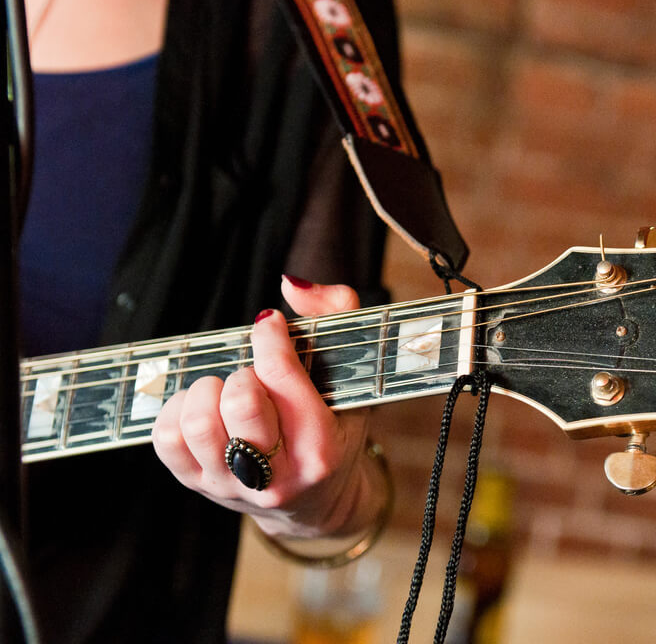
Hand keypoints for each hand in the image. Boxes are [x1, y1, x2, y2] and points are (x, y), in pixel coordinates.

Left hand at [152, 278, 382, 538]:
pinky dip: (178, 409)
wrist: (316, 504)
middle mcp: (279, 476)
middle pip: (239, 403)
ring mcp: (234, 485)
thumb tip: (292, 284)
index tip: (269, 324)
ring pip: (197, 424)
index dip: (270, 337)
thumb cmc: (336, 430)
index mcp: (322, 448)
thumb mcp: (355, 382)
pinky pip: (166, 440)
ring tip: (226, 388)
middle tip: (253, 374)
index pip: (283, 378)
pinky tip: (204, 404)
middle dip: (242, 372)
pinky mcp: (200, 486)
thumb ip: (336, 320)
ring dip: (207, 390)